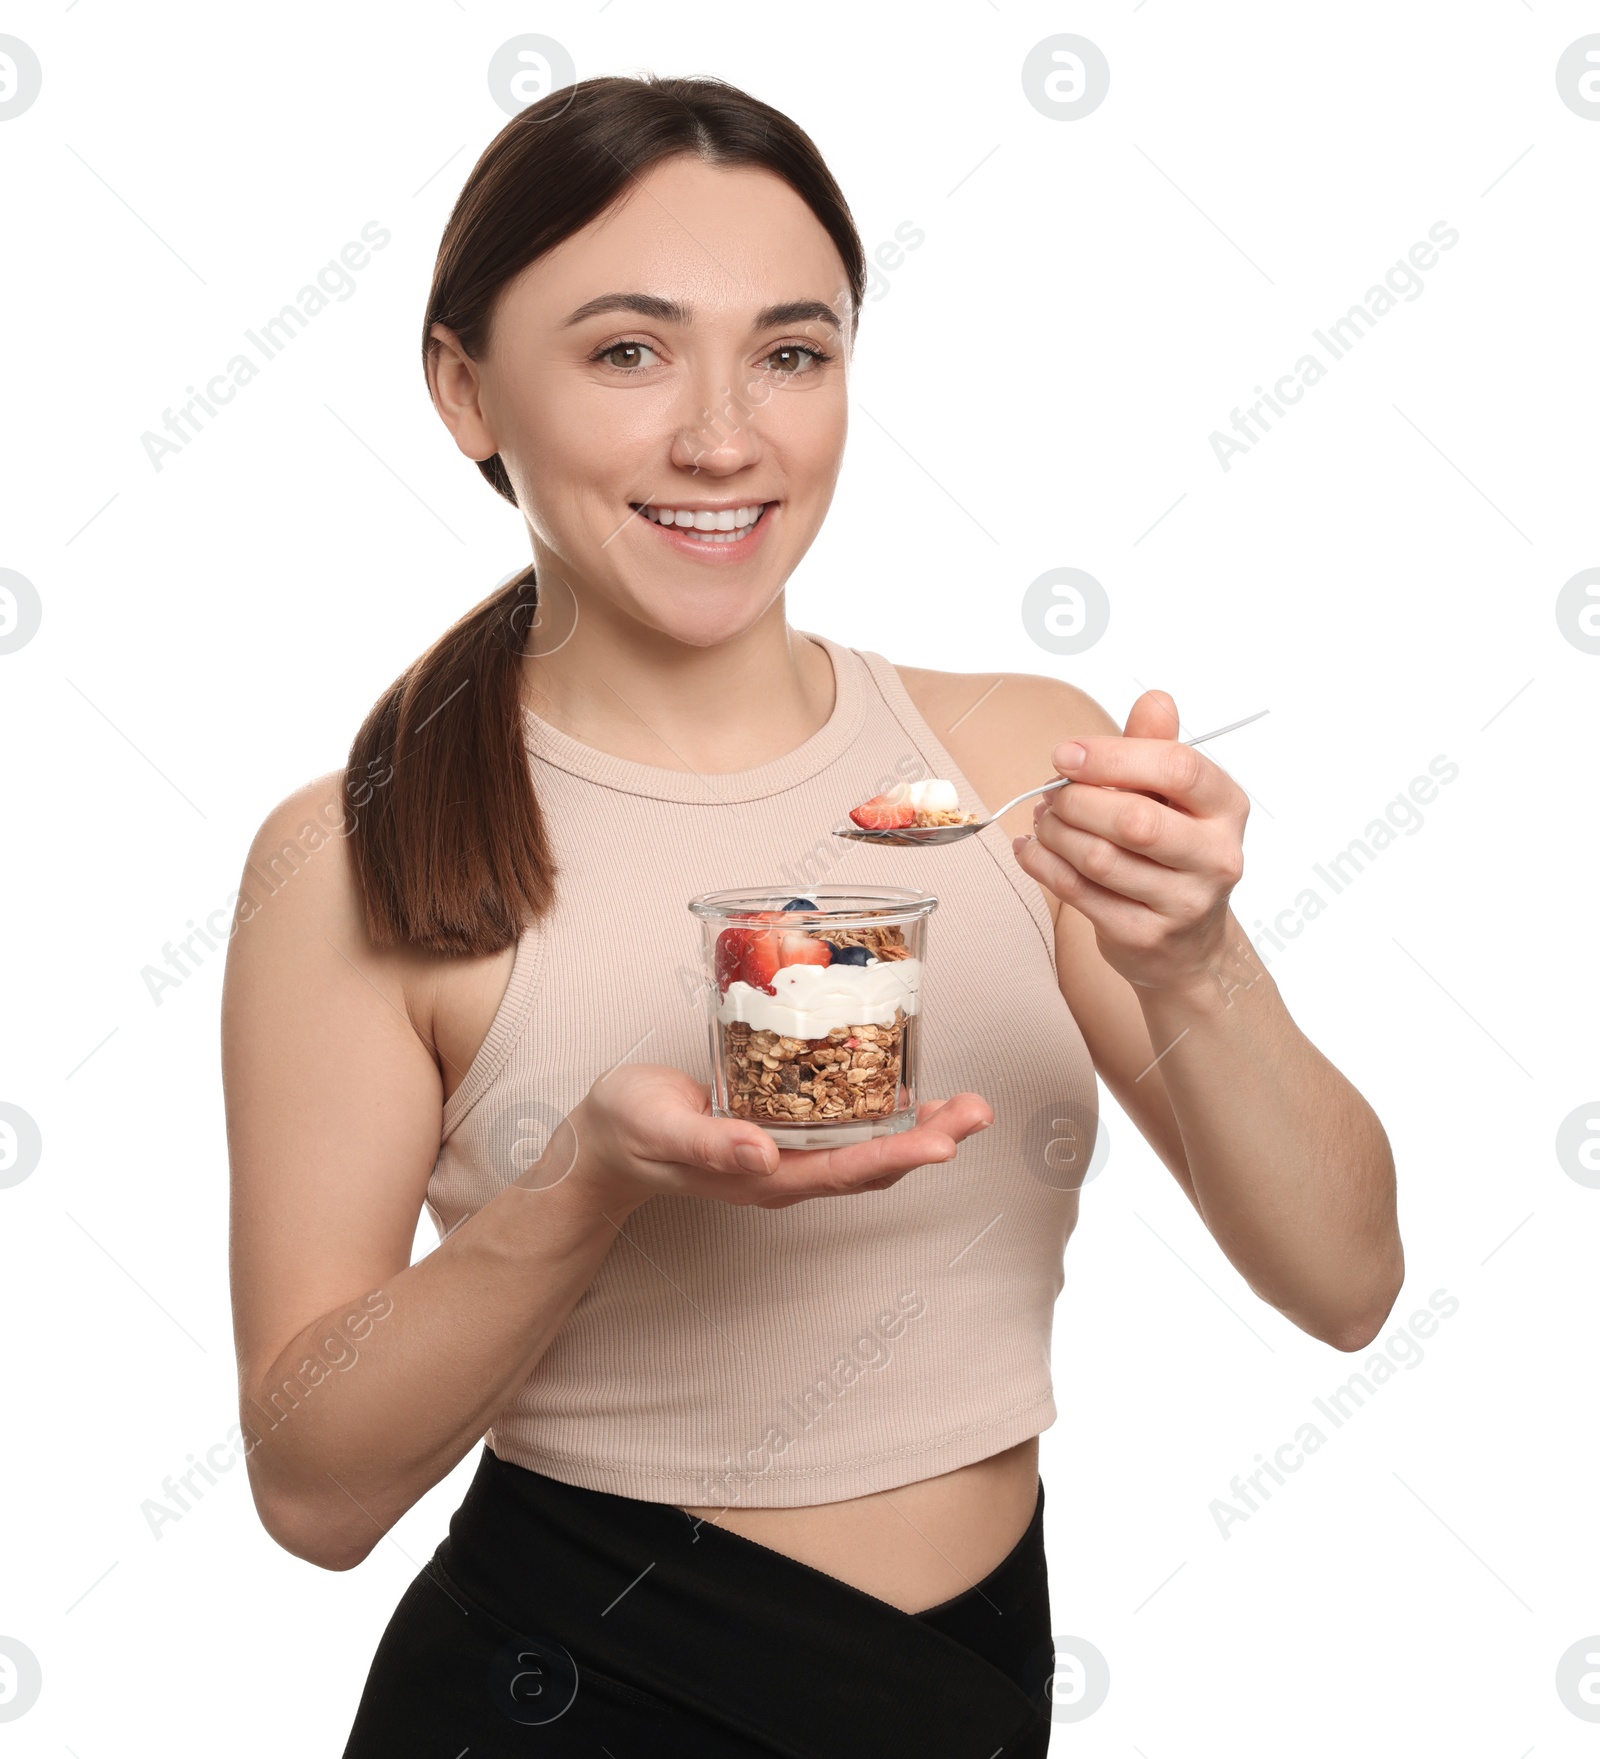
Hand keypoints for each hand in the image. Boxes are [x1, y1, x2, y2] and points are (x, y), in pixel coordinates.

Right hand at [561, 1063, 993, 1212]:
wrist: (608, 1137)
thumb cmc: (630, 1130)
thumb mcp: (661, 1130)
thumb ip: (709, 1144)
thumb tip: (764, 1156)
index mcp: (765, 1179)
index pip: (846, 1172)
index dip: (899, 1155)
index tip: (946, 1141)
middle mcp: (788, 1171)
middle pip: (873, 1162)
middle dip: (930, 1138)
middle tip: (980, 1111)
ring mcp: (788, 1153)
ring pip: (867, 1145)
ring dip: (920, 1126)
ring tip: (967, 1104)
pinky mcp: (783, 1127)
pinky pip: (845, 1123)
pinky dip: (882, 1105)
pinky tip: (907, 1083)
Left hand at [1011, 689, 1248, 992]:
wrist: (1185, 943)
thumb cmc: (1171, 851)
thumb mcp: (1172, 796)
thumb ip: (1157, 747)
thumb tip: (1155, 699)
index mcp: (1227, 807)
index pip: (1177, 770)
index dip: (1113, 757)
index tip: (1065, 754)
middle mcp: (1217, 857)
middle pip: (1134, 820)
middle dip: (1076, 801)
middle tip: (1049, 794)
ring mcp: (1184, 902)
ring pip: (1099, 858)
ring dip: (1054, 833)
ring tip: (1043, 820)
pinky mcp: (1145, 936)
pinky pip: (1079, 894)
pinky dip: (1043, 865)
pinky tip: (1030, 849)